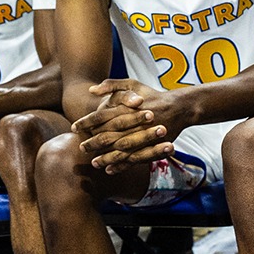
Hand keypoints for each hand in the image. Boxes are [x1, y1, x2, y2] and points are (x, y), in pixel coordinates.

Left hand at [73, 78, 187, 171]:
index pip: (101, 116)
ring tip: (93, 162)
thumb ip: (111, 85)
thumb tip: (90, 90)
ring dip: (105, 157)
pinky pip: (134, 159)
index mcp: (127, 107)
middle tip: (81, 147)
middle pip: (108, 135)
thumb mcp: (132, 84)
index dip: (86, 122)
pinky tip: (109, 169)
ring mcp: (143, 135)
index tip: (74, 128)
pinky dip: (121, 165)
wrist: (179, 107)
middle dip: (93, 143)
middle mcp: (134, 122)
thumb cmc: (152, 94)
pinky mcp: (152, 147)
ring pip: (120, 150)